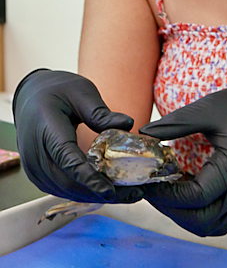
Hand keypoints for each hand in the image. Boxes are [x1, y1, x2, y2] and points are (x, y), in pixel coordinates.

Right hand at [13, 68, 142, 203]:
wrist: (31, 96)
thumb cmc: (56, 91)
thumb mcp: (81, 93)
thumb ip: (100, 112)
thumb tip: (128, 124)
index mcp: (46, 129)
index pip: (66, 159)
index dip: (88, 178)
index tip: (110, 190)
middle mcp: (36, 154)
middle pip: (67, 182)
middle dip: (100, 192)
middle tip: (134, 193)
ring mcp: (35, 167)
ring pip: (65, 190)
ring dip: (95, 196)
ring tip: (127, 194)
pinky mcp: (39, 175)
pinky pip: (61, 189)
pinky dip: (85, 192)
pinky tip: (107, 189)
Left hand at [140, 79, 226, 235]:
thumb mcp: (207, 109)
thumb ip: (176, 123)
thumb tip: (145, 132)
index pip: (198, 197)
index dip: (168, 195)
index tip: (149, 181)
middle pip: (203, 221)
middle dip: (173, 210)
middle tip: (153, 189)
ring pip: (210, 226)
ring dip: (184, 216)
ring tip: (166, 193)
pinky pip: (216, 218)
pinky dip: (196, 214)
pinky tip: (182, 193)